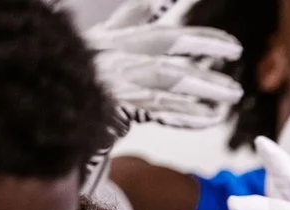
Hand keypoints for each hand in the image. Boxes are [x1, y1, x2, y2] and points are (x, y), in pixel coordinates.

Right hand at [85, 0, 242, 133]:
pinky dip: (186, 113)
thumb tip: (158, 2)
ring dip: (203, 84)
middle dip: (204, 45)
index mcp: (115, 38)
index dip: (194, 30)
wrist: (53, 100)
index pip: (159, 28)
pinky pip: (159, 108)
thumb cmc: (80, 72)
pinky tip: (210, 117)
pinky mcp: (116, 105)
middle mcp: (117, 53)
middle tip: (236, 52)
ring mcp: (117, 79)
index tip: (232, 45)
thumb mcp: (103, 39)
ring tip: (233, 93)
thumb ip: (131, 19)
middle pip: (167, 43)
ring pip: (168, 76)